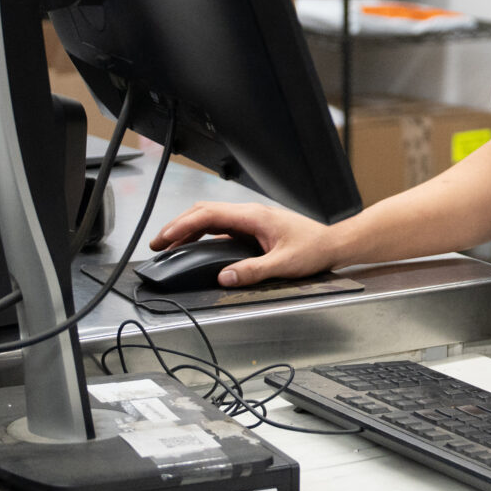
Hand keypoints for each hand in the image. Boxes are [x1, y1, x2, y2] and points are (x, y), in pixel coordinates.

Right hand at [147, 200, 337, 287]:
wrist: (333, 243)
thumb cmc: (314, 249)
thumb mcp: (284, 264)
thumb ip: (254, 271)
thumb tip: (225, 278)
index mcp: (253, 217)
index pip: (208, 215)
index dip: (182, 226)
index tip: (164, 239)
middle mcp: (249, 214)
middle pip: (204, 212)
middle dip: (177, 226)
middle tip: (158, 244)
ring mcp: (250, 220)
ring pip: (211, 218)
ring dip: (188, 230)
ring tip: (169, 247)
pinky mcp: (253, 228)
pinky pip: (221, 227)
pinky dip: (202, 235)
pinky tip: (195, 247)